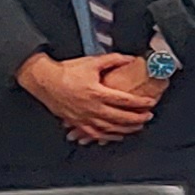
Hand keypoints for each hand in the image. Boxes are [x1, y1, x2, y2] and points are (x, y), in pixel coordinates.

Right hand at [23, 53, 154, 143]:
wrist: (44, 81)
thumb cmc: (66, 72)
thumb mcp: (92, 62)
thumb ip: (113, 60)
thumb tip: (129, 58)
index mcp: (97, 93)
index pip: (125, 101)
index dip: (140, 103)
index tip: (150, 103)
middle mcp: (92, 108)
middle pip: (120, 118)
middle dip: (137, 119)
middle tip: (148, 117)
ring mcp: (84, 118)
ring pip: (110, 128)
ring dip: (126, 129)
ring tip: (137, 127)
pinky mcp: (77, 123)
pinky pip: (95, 134)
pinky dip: (108, 136)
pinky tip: (116, 136)